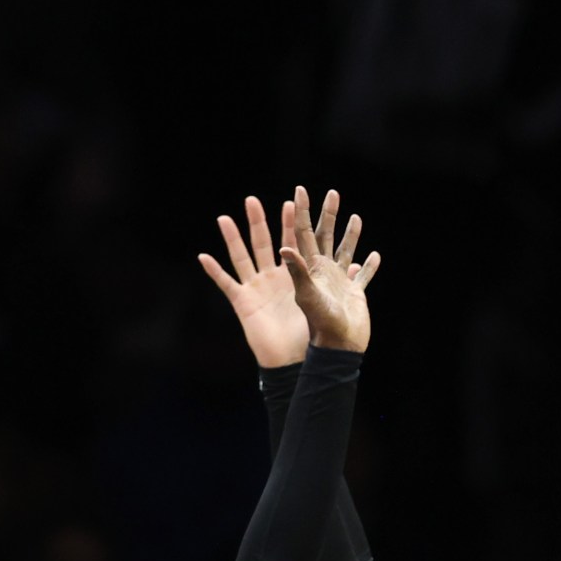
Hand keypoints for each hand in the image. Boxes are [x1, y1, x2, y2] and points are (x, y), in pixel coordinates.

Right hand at [199, 192, 349, 367]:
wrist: (295, 360)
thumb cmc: (310, 333)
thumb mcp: (327, 303)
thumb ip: (338, 282)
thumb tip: (356, 263)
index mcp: (293, 275)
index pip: (292, 241)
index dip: (291, 221)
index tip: (294, 199)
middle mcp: (272, 277)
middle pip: (263, 243)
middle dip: (258, 222)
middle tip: (252, 200)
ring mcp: (256, 288)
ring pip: (241, 257)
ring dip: (232, 239)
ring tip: (225, 219)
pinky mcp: (244, 303)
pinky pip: (226, 284)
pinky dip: (215, 271)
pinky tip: (204, 257)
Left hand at [279, 185, 378, 351]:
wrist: (339, 347)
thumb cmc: (321, 323)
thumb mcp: (306, 295)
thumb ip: (297, 271)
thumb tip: (284, 246)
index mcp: (310, 268)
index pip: (303, 233)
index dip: (302, 212)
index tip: (300, 190)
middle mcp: (323, 271)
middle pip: (325, 236)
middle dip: (329, 214)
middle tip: (332, 193)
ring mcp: (339, 282)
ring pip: (345, 251)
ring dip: (350, 235)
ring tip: (356, 217)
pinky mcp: (355, 293)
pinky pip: (363, 276)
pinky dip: (368, 266)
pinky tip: (374, 256)